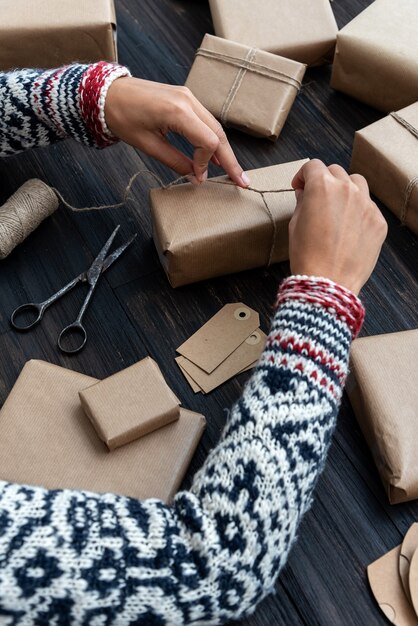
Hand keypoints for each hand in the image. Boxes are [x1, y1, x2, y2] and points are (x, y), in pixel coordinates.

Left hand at [104, 77, 249, 187]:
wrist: (107, 93)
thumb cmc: (122, 116)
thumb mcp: (147, 145)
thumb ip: (175, 161)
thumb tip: (195, 176)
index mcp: (178, 111)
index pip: (207, 142)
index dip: (206, 163)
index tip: (198, 178)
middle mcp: (188, 100)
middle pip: (218, 134)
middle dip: (230, 159)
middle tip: (242, 181)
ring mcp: (188, 97)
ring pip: (215, 127)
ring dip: (223, 150)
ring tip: (232, 171)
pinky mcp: (185, 98)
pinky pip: (205, 121)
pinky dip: (212, 139)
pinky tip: (216, 155)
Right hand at [289, 160, 386, 294]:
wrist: (328, 281)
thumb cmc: (307, 255)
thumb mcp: (294, 225)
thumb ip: (302, 202)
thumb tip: (304, 193)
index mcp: (321, 186)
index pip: (313, 166)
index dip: (303, 175)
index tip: (299, 186)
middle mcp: (347, 189)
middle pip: (336, 171)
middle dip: (324, 181)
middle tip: (316, 198)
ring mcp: (366, 204)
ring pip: (357, 183)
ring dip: (345, 189)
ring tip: (337, 208)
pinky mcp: (378, 221)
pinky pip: (369, 207)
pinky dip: (358, 211)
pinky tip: (349, 229)